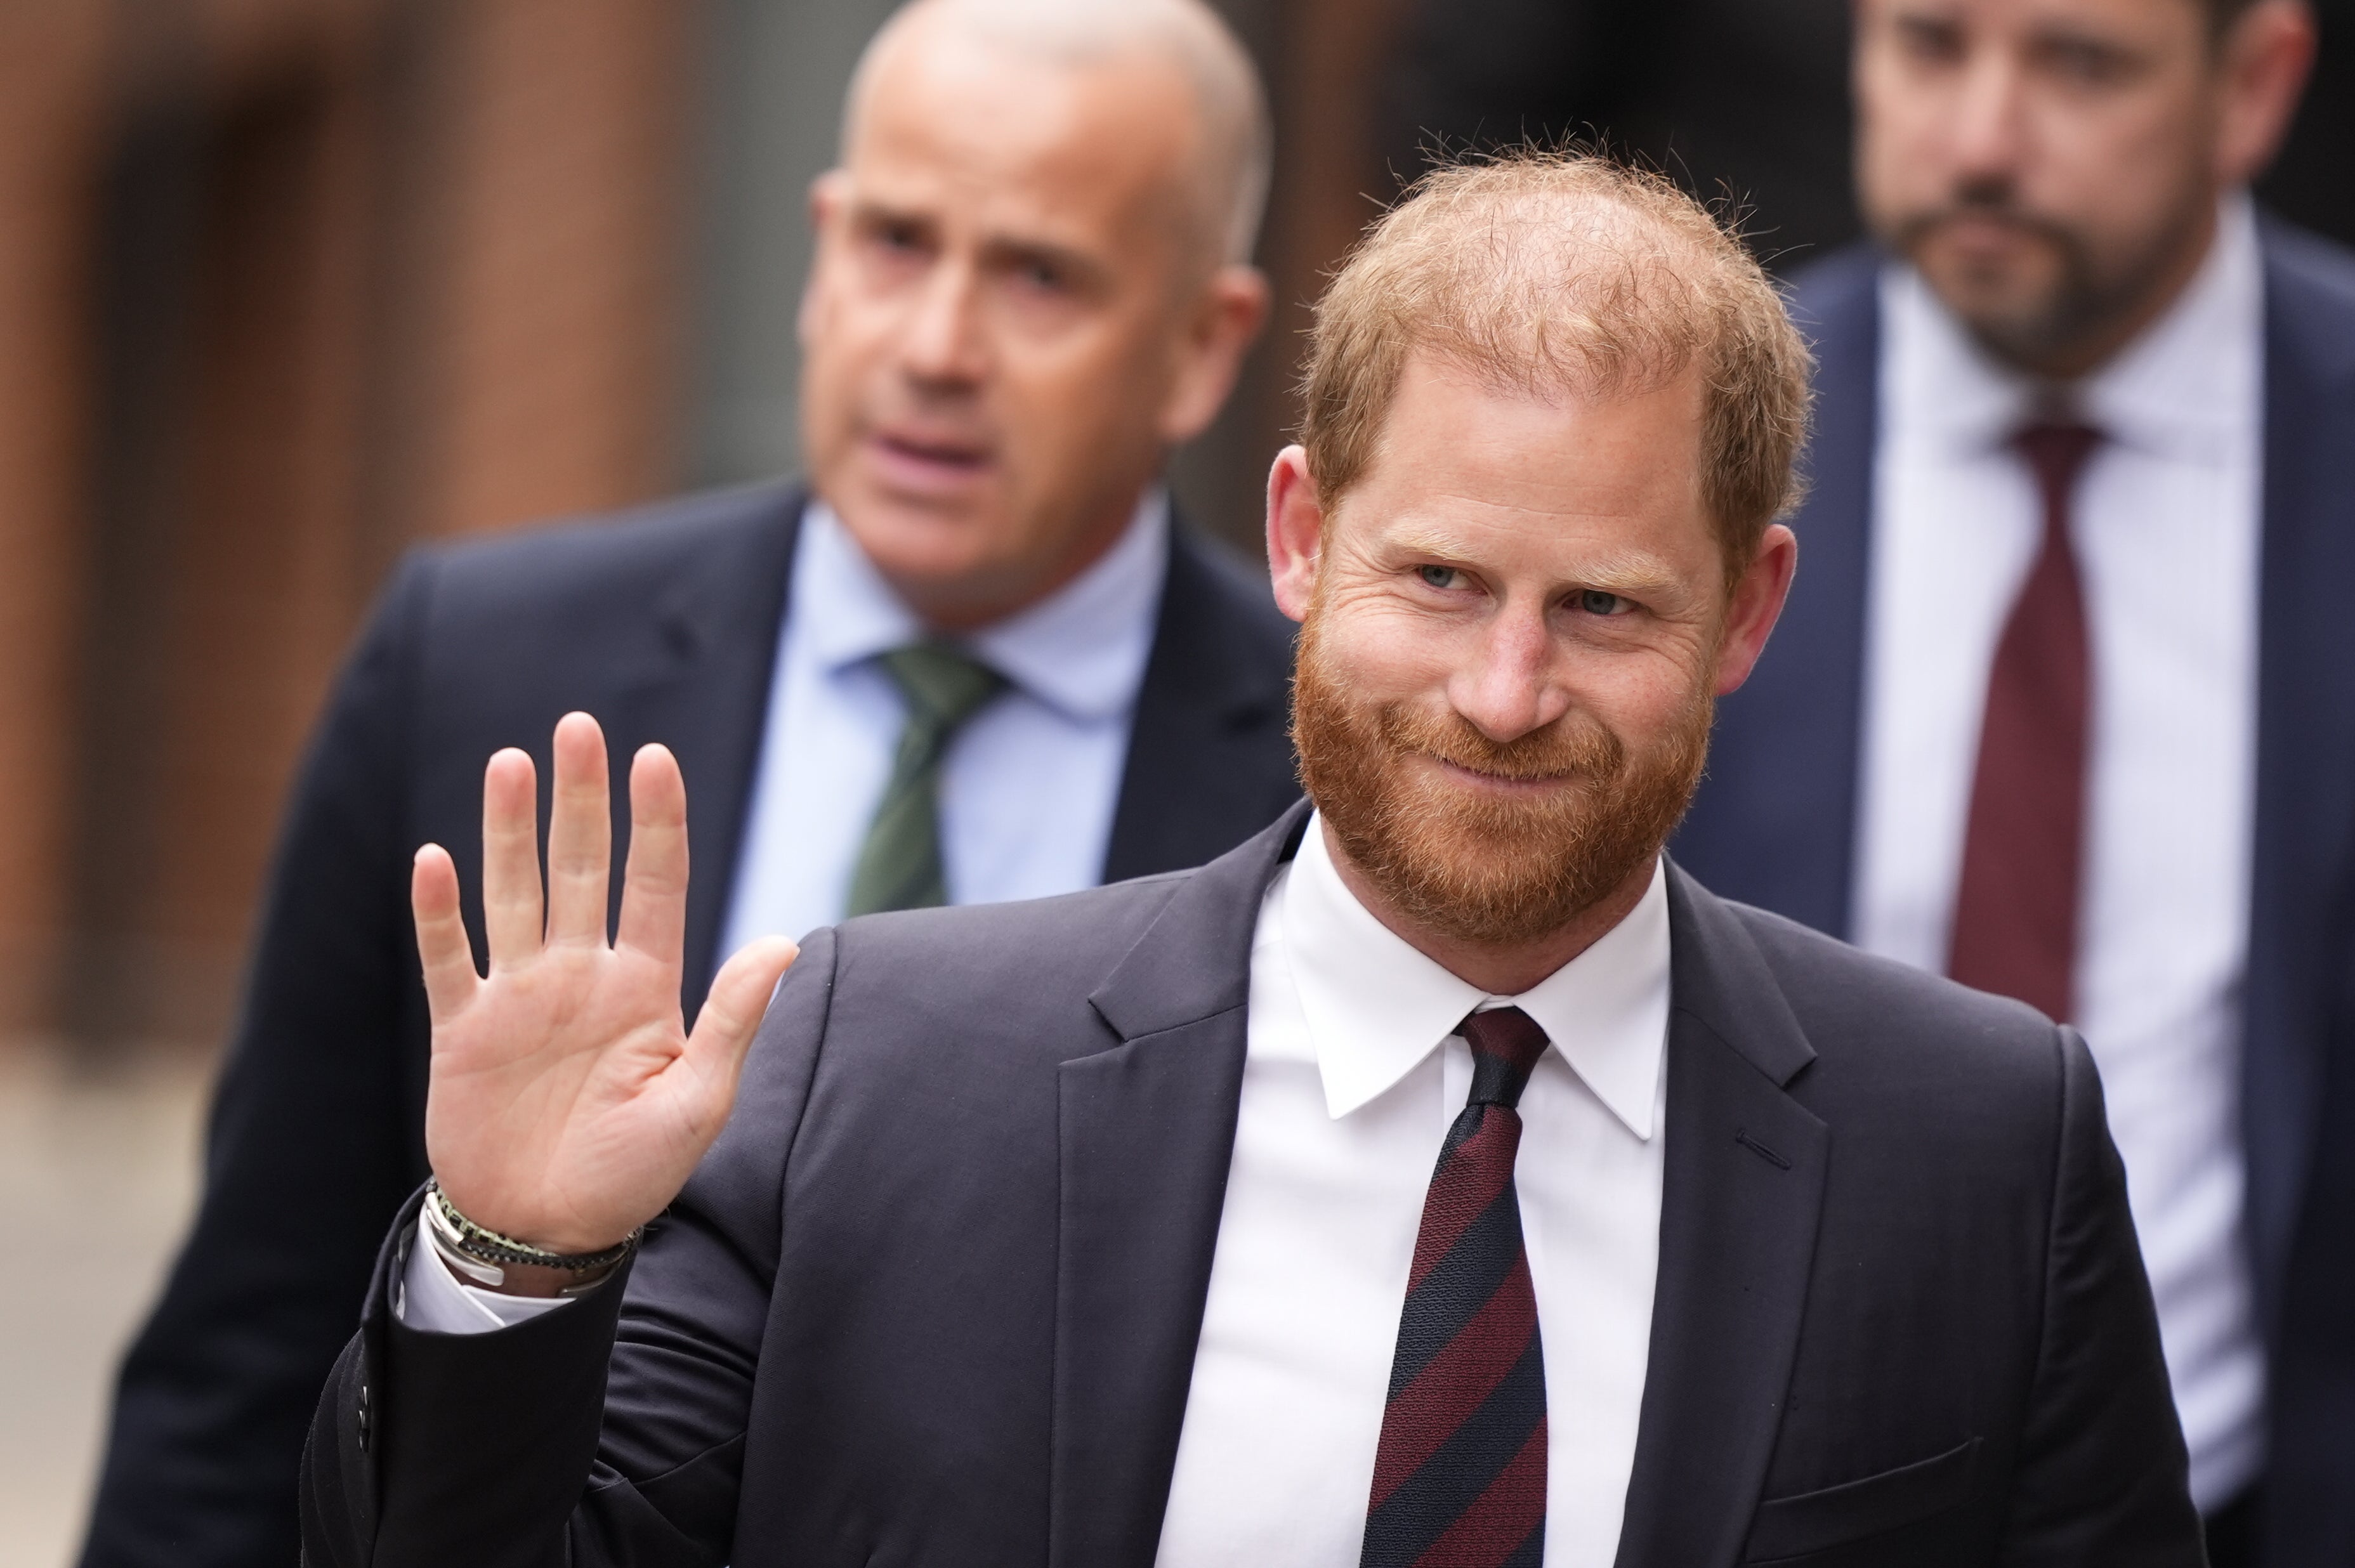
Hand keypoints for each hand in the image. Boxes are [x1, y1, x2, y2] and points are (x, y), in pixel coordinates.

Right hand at [413, 713, 797, 1255]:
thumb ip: (731, 1020)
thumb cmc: (633, 1174)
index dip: (655, 822)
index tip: (654, 757)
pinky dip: (440, 913)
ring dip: (507, 830)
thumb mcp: (698, 1103)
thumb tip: (783, 942)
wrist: (550, 1234)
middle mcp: (582, 976)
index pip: (654, 884)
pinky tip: (434, 860)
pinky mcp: (466, 1031)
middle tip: (575, 726)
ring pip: (516, 894)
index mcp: (645, 986)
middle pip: (582, 868)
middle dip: (580, 799)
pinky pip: (451, 959)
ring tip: (509, 763)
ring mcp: (522, 997)